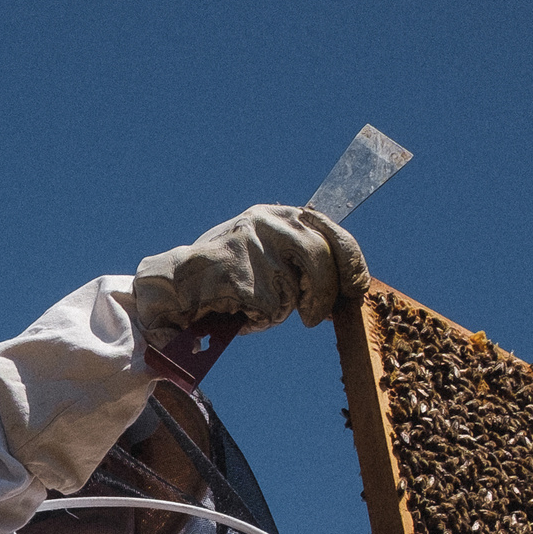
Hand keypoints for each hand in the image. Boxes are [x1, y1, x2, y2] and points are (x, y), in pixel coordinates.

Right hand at [133, 205, 367, 346]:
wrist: (174, 286)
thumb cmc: (223, 277)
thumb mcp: (266, 255)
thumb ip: (299, 259)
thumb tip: (342, 280)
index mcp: (276, 214)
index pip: (329, 229)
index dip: (350, 260)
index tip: (358, 286)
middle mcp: (268, 222)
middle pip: (321, 257)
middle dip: (325, 293)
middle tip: (314, 318)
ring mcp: (255, 246)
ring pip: (297, 289)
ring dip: (283, 308)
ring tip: (257, 306)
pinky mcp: (244, 274)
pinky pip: (272, 309)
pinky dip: (258, 319)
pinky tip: (237, 310)